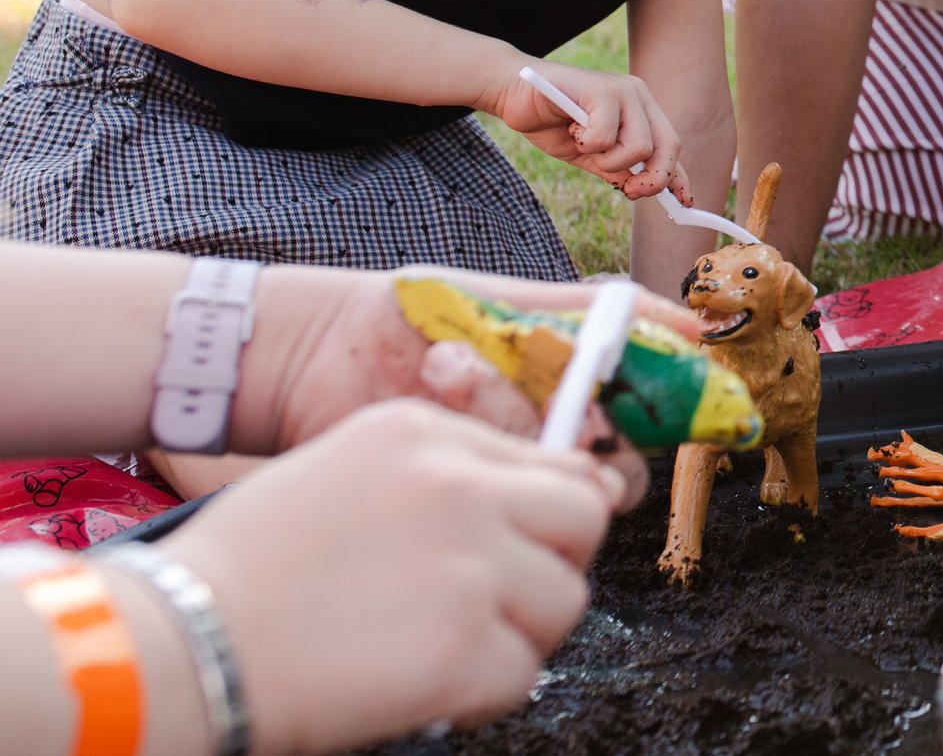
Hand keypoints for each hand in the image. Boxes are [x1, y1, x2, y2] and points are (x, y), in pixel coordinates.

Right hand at [163, 400, 623, 755]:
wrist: (175, 644)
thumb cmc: (241, 572)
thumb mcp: (340, 476)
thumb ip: (434, 480)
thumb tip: (521, 513)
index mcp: (424, 432)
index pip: (551, 461)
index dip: (543, 516)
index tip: (522, 550)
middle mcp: (458, 483)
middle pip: (583, 516)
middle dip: (553, 565)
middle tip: (501, 606)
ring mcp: (469, 562)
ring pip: (565, 599)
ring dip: (520, 635)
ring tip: (446, 651)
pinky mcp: (465, 644)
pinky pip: (524, 673)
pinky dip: (483, 694)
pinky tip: (425, 689)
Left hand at [239, 263, 697, 503]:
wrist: (321, 345)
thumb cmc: (419, 311)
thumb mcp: (514, 301)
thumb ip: (600, 312)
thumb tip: (691, 323)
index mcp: (573, 397)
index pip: (647, 423)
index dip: (654, 405)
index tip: (628, 374)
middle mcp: (546, 442)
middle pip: (614, 467)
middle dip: (579, 416)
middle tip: (541, 376)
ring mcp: (502, 473)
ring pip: (554, 471)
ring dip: (510, 403)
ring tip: (455, 357)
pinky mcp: (461, 496)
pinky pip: (500, 479)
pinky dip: (475, 414)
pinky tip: (437, 374)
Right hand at [482, 57, 693, 207]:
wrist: (514, 95)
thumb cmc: (552, 122)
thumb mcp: (591, 153)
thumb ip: (618, 168)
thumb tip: (644, 190)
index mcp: (642, 110)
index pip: (670, 146)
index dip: (678, 177)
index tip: (683, 204)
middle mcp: (639, 96)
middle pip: (666, 148)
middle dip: (649, 180)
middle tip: (625, 190)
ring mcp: (623, 90)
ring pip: (639, 147)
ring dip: (608, 160)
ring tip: (584, 145)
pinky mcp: (602, 89)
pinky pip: (607, 137)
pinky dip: (586, 144)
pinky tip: (571, 129)